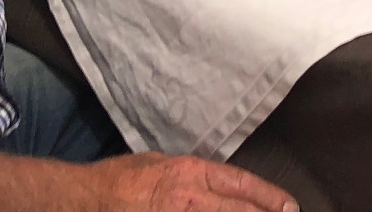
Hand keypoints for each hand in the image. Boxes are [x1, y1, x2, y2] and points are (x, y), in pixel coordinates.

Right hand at [92, 150, 298, 210]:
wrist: (84, 199)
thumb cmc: (117, 180)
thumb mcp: (156, 163)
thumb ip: (186, 174)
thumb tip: (209, 183)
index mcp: (189, 173)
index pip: (239, 183)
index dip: (268, 196)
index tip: (288, 206)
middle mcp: (188, 198)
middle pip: (238, 210)